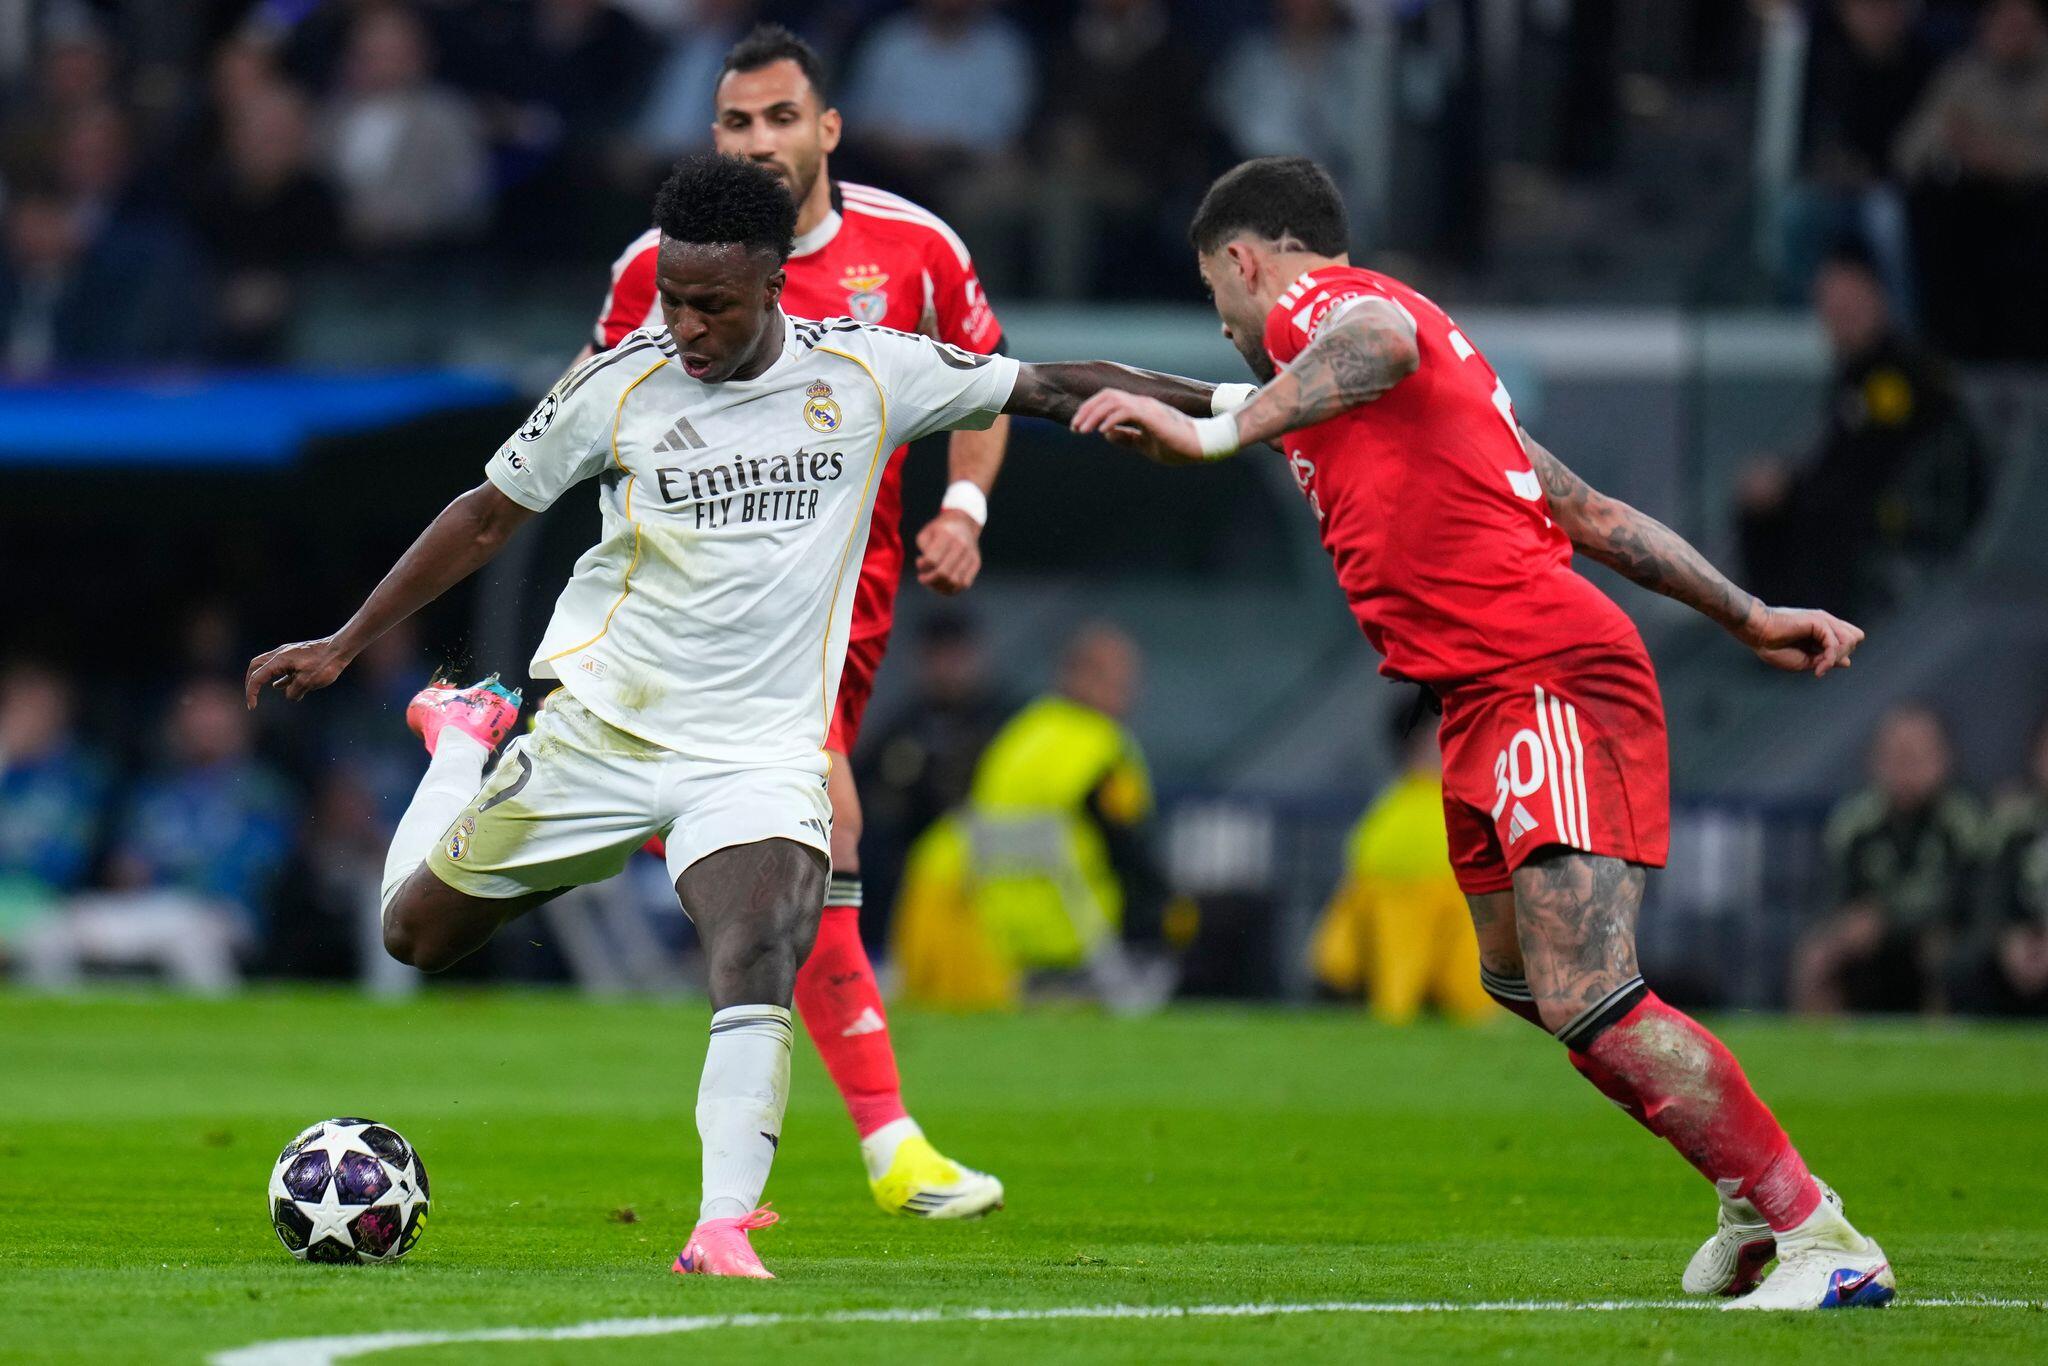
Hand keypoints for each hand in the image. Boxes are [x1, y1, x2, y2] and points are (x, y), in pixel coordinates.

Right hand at [245, 636, 354, 706]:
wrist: (340, 649)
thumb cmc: (325, 664)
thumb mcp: (307, 682)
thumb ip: (294, 692)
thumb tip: (290, 696)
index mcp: (279, 660)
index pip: (257, 677)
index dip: (252, 693)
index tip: (252, 707)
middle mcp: (280, 654)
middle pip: (255, 666)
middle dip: (250, 682)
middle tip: (250, 696)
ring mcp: (288, 653)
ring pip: (267, 666)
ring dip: (263, 679)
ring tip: (261, 693)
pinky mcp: (297, 656)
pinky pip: (281, 667)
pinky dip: (277, 677)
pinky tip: (280, 686)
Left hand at [914, 507, 982, 595]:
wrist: (963, 523)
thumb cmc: (939, 531)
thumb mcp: (926, 533)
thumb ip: (923, 549)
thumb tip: (924, 567)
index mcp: (946, 534)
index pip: (932, 560)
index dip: (922, 566)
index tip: (919, 562)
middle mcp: (961, 544)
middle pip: (944, 573)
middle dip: (929, 580)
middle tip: (922, 578)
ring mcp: (970, 555)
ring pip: (955, 582)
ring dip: (940, 587)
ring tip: (932, 583)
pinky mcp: (976, 563)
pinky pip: (965, 584)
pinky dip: (952, 589)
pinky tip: (943, 585)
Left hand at [1070, 389, 1209, 465]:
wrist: (1201, 446)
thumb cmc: (1177, 446)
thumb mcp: (1144, 444)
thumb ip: (1127, 438)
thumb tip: (1106, 434)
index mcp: (1139, 408)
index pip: (1109, 400)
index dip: (1090, 411)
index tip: (1078, 428)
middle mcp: (1141, 403)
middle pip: (1107, 395)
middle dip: (1086, 410)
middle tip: (1074, 428)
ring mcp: (1147, 408)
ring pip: (1113, 401)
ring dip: (1093, 415)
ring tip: (1081, 431)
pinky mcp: (1152, 416)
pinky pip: (1126, 411)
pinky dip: (1110, 419)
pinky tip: (1101, 431)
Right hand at [1737, 602, 1864, 675]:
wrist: (1758, 634)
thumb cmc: (1774, 648)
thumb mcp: (1805, 660)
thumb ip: (1825, 659)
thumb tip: (1847, 662)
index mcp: (1822, 630)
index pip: (1850, 639)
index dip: (1841, 654)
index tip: (1821, 667)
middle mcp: (1826, 623)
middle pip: (1855, 637)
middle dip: (1843, 653)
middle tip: (1821, 664)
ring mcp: (1824, 621)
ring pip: (1850, 640)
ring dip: (1836, 658)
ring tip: (1819, 667)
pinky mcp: (1819, 622)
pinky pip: (1834, 644)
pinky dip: (1828, 660)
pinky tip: (1817, 669)